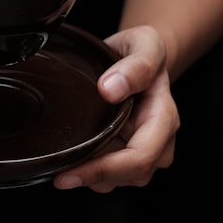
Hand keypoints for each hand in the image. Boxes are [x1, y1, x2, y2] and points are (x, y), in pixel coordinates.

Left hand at [52, 24, 178, 192]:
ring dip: (91, 175)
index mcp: (164, 116)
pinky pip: (111, 173)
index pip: (140, 157)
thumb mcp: (144, 43)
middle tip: (58, 172)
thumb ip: (136, 64)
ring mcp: (145, 149)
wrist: (138, 57)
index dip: (104, 169)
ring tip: (66, 158)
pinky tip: (74, 155)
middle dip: (92, 177)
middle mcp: (159, 139)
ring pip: (118, 179)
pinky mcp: (129, 153)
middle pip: (129, 175)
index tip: (69, 171)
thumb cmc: (141, 51)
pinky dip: (90, 169)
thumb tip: (111, 90)